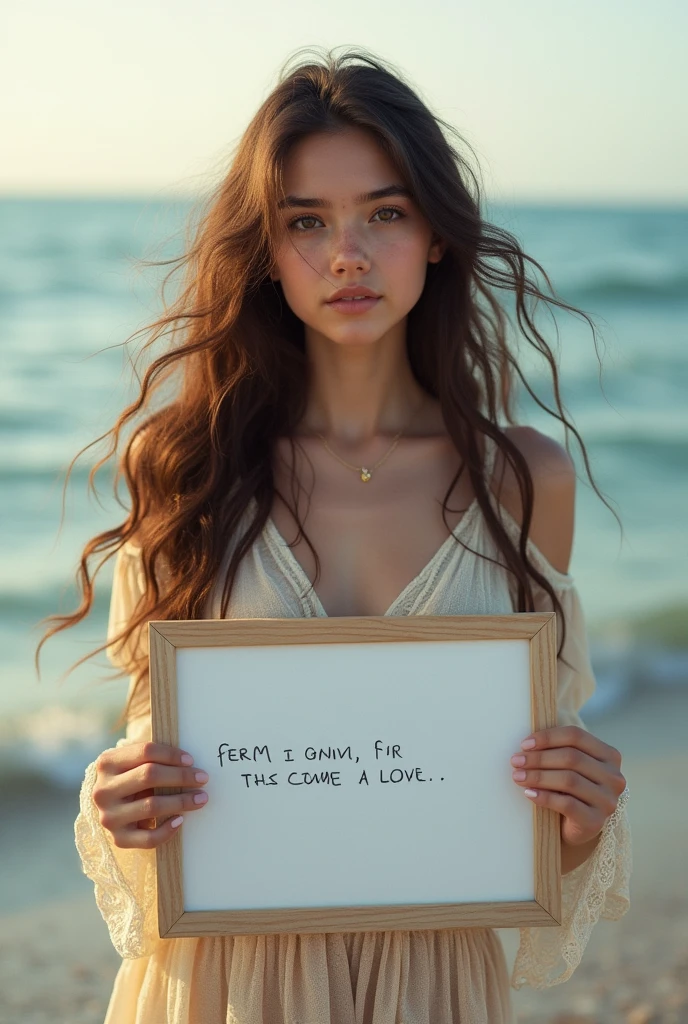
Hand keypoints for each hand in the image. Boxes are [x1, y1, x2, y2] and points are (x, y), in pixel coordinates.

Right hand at [93, 742, 209, 848]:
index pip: (145, 752)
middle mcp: (103, 790)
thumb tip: (189, 763)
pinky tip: (181, 820)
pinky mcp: (118, 838)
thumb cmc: (129, 778)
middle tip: (202, 778)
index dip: (171, 755)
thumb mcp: (133, 762)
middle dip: (181, 776)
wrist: (109, 805)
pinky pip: (148, 838)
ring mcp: (109, 816)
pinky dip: (168, 830)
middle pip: (149, 776)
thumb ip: (153, 758)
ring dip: (181, 801)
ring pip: (151, 806)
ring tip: (200, 798)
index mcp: (107, 763)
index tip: (191, 760)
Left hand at [510, 725, 625, 846]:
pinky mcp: (596, 821)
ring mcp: (607, 800)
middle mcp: (614, 777)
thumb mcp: (569, 766)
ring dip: (538, 776)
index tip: (524, 744)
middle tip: (516, 761)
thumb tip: (527, 742)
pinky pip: (567, 804)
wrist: (575, 827)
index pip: (576, 736)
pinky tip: (529, 793)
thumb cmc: (568, 789)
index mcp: (609, 755)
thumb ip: (557, 750)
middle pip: (572, 758)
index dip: (548, 737)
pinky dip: (544, 797)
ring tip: (518, 776)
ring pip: (569, 780)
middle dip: (539, 758)